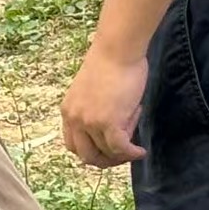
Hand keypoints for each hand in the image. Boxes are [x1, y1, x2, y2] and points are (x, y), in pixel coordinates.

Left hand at [62, 45, 147, 167]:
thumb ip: (98, 111)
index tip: (107, 148)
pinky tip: (140, 152)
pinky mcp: (108, 123)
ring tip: (136, 142)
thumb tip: (117, 127)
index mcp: (68, 112)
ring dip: (122, 150)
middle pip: (85, 155)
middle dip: (104, 160)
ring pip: (105, 152)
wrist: (117, 49)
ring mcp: (89, 123)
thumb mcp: (94, 92)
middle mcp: (74, 120)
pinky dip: (131, 153)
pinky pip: (119, 148)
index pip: (73, 144)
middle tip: (121, 155)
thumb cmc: (112, 63)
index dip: (91, 150)